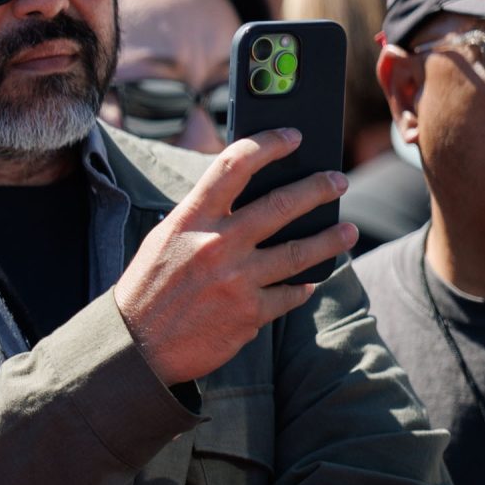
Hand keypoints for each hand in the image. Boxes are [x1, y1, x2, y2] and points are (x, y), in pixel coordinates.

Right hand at [111, 129, 354, 387]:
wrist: (136, 346)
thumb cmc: (148, 289)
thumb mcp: (165, 239)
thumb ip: (202, 217)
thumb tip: (243, 197)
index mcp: (190, 220)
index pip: (234, 167)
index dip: (268, 145)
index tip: (292, 138)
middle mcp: (217, 245)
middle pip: (281, 205)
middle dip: (318, 188)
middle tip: (338, 182)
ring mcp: (237, 281)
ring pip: (299, 252)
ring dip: (330, 239)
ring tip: (348, 231)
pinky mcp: (250, 314)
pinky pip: (289, 295)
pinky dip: (302, 288)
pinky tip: (307, 282)